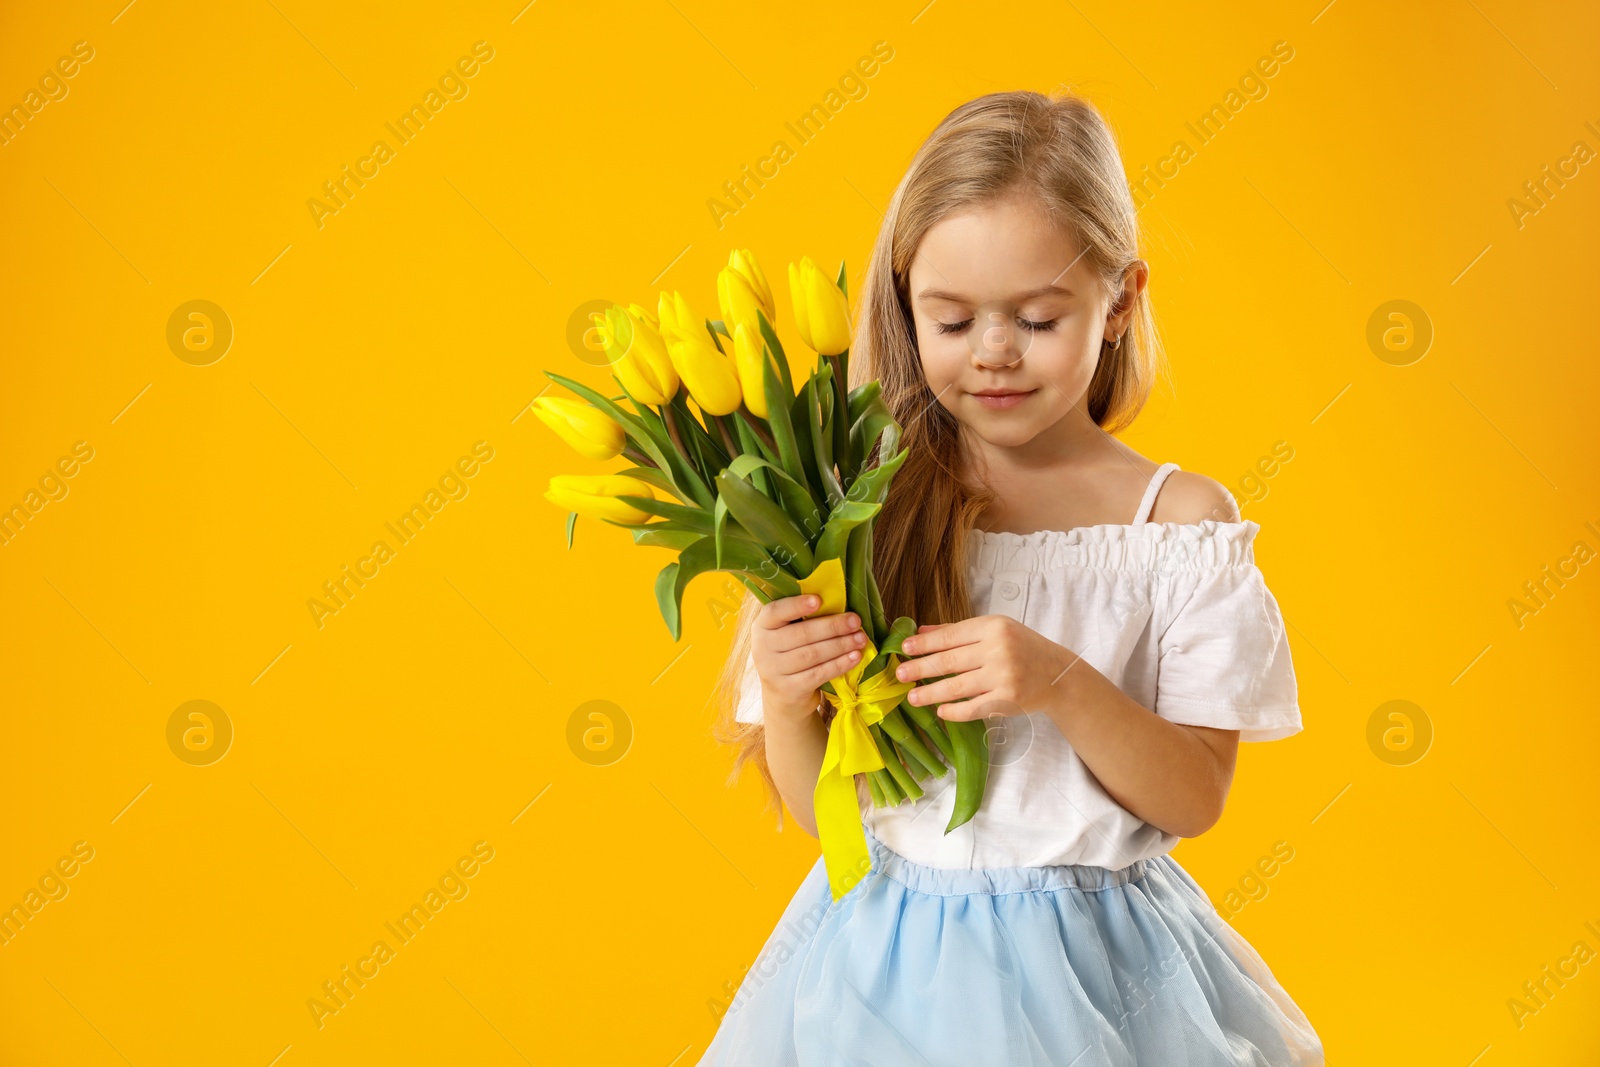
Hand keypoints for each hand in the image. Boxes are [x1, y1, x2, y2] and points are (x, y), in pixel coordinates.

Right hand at [752, 594, 867, 722]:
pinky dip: (839, 664)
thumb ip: (801, 619)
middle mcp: (762, 648)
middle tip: (855, 621)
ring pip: (812, 654)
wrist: (783, 696)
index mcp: (762, 626)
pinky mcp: (790, 690)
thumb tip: (837, 602)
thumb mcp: (785, 634)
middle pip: (801, 634)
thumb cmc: (790, 654)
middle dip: (832, 626)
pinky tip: (855, 657)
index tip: (819, 600)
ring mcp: (774, 671)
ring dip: (840, 645)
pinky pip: (819, 674)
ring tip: (860, 638)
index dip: (796, 605)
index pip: (775, 612)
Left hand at [894, 616, 1082, 721]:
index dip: (924, 644)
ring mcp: (1003, 676)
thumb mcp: (995, 631)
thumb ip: (959, 631)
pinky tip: (939, 711)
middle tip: (899, 674)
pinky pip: (972, 708)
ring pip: (956, 687)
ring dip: (930, 693)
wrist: (1058, 674)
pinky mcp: (1007, 700)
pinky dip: (954, 712)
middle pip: (949, 662)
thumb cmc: (1023, 648)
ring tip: (912, 697)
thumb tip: (921, 632)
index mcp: (993, 627)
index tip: (904, 649)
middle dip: (920, 668)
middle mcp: (998, 650)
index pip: (950, 636)